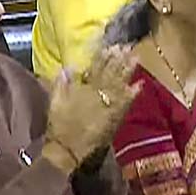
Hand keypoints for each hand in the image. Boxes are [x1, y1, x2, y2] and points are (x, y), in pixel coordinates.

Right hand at [45, 45, 141, 172]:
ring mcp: (107, 105)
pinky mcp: (114, 117)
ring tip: (136, 57)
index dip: (103, 56)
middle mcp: (96, 93)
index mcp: (82, 88)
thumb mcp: (55, 102)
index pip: (94, 67)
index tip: (111, 45)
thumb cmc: (59, 126)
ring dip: (128, 70)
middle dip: (119, 59)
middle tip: (128, 46)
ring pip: (119, 83)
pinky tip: (140, 84)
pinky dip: (133, 93)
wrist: (66, 149)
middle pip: (110, 72)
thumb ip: (62, 83)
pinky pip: (126, 102)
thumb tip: (69, 66)